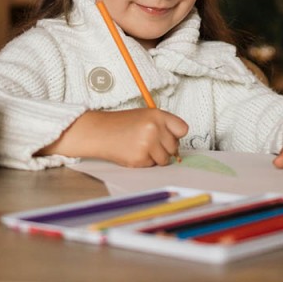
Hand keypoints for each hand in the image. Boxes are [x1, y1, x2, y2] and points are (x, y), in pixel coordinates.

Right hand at [39, 109, 187, 166]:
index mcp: (158, 115)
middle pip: (174, 146)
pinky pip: (152, 165)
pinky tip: (134, 152)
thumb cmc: (122, 124)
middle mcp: (154, 129)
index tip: (171, 136)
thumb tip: (178, 142)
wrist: (99, 132)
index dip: (177, 135)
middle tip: (150, 143)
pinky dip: (145, 162)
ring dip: (156, 157)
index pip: (183, 129)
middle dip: (165, 147)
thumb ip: (164, 125)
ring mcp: (147, 144)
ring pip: (165, 159)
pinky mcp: (139, 158)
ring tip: (141, 147)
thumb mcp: (146, 115)